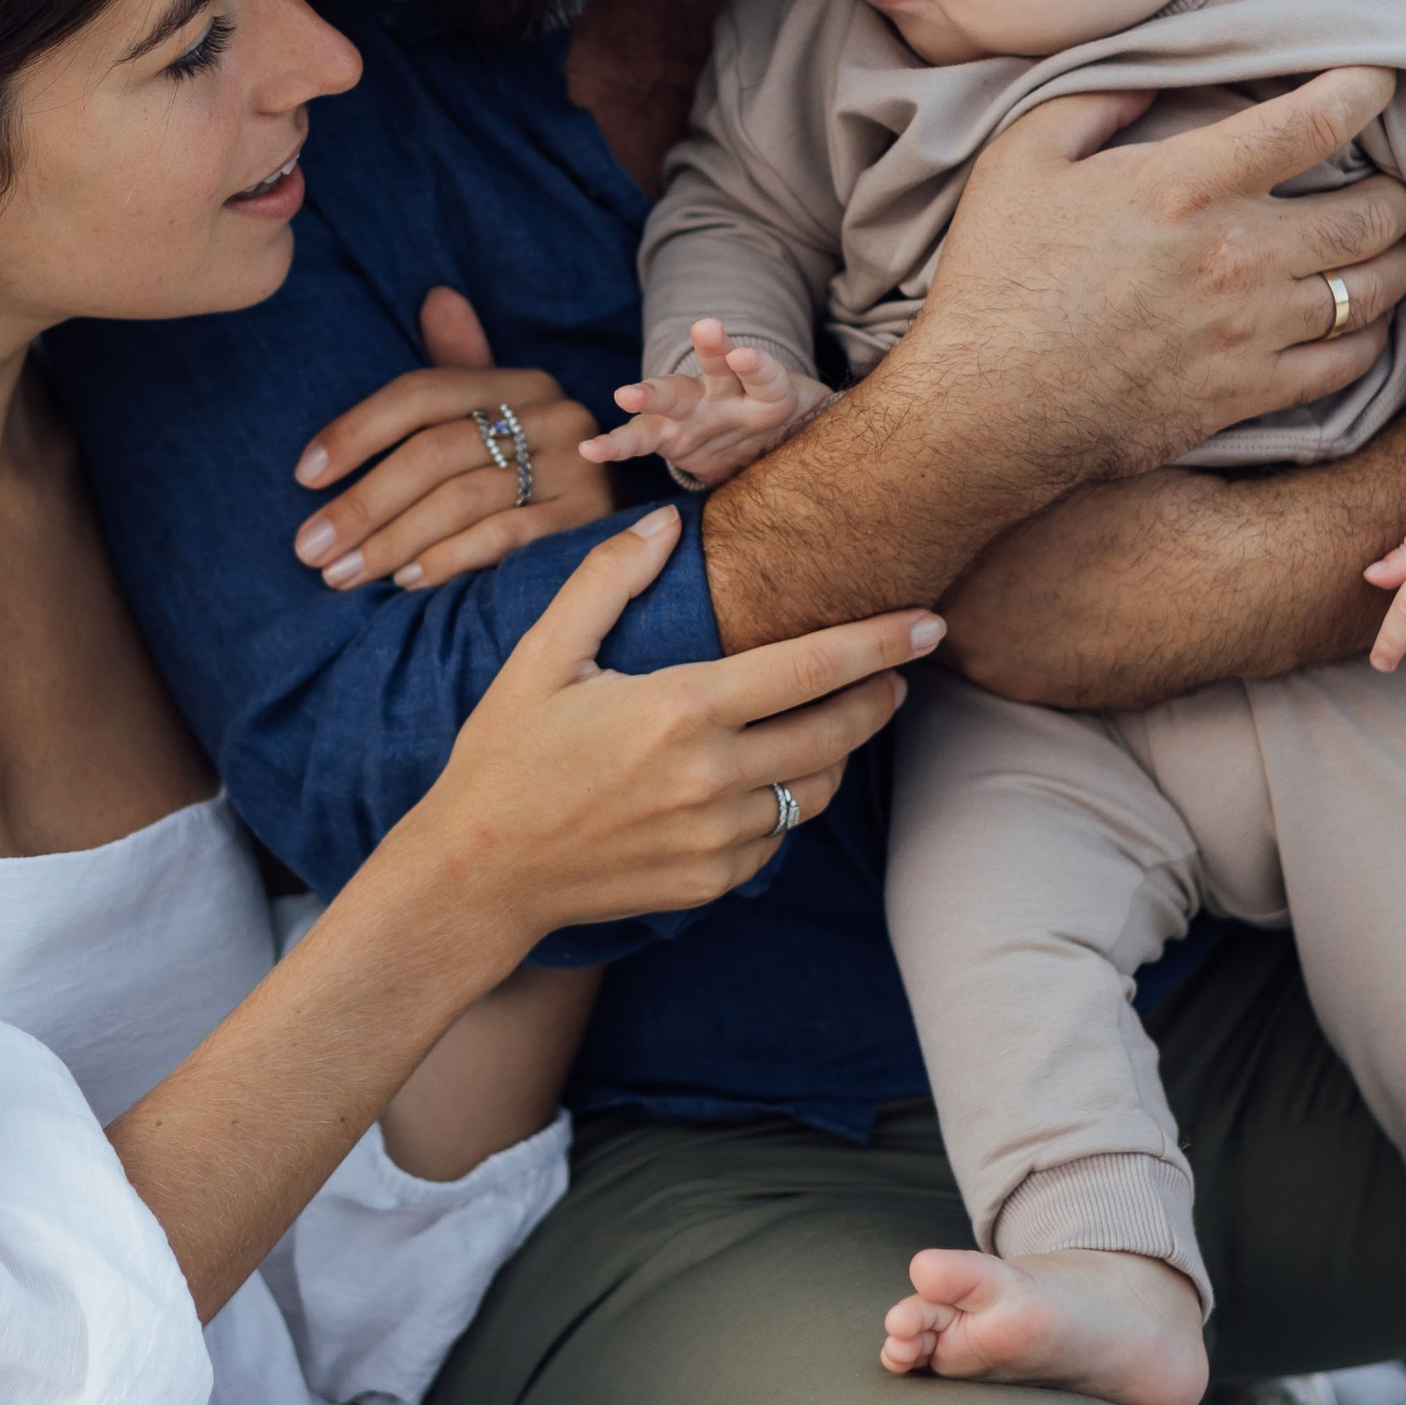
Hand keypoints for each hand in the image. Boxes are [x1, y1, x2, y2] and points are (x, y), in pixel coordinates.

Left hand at [295, 288, 613, 590]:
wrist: (627, 529)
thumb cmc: (535, 469)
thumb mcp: (499, 413)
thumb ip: (462, 362)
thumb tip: (437, 297)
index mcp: (518, 382)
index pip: (421, 394)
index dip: (355, 430)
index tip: (304, 475)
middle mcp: (551, 415)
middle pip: (433, 452)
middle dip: (362, 504)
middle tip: (310, 548)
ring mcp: (575, 466)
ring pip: (462, 498)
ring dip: (392, 541)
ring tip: (343, 573)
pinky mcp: (587, 519)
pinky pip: (503, 537)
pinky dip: (449, 559)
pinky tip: (406, 580)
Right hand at [409, 506, 943, 953]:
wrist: (477, 875)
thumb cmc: (505, 756)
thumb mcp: (543, 655)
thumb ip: (607, 581)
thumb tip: (666, 523)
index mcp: (681, 710)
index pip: (812, 668)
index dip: (880, 643)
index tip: (928, 623)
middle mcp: (712, 778)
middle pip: (837, 732)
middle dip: (879, 697)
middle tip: (899, 672)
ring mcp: (716, 838)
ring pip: (815, 789)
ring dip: (837, 752)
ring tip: (835, 720)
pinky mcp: (711, 881)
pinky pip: (776, 835)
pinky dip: (784, 803)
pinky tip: (764, 778)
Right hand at [582, 319, 827, 485]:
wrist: (763, 449)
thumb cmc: (800, 436)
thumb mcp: (829, 431)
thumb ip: (849, 426)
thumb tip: (914, 436)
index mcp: (771, 393)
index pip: (765, 374)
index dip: (755, 363)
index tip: (745, 353)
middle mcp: (728, 395)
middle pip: (715, 370)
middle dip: (708, 352)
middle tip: (702, 332)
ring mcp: (695, 414)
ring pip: (670, 399)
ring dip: (649, 396)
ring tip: (625, 396)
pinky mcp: (671, 440)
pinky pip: (639, 441)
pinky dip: (616, 445)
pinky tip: (589, 451)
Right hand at [699, 66, 1405, 656]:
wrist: (986, 409)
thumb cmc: (996, 278)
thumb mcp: (1022, 156)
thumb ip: (1094, 100)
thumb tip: (1152, 77)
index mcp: (1187, 184)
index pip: (1313, 122)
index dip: (1364, 90)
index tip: (1381, 78)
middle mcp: (1238, 254)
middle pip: (1370, 213)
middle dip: (1401, 190)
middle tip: (1401, 181)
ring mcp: (1251, 330)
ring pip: (1373, 289)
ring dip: (1401, 261)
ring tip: (1404, 245)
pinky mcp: (1250, 392)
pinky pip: (1346, 362)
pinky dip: (1371, 336)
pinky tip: (1365, 321)